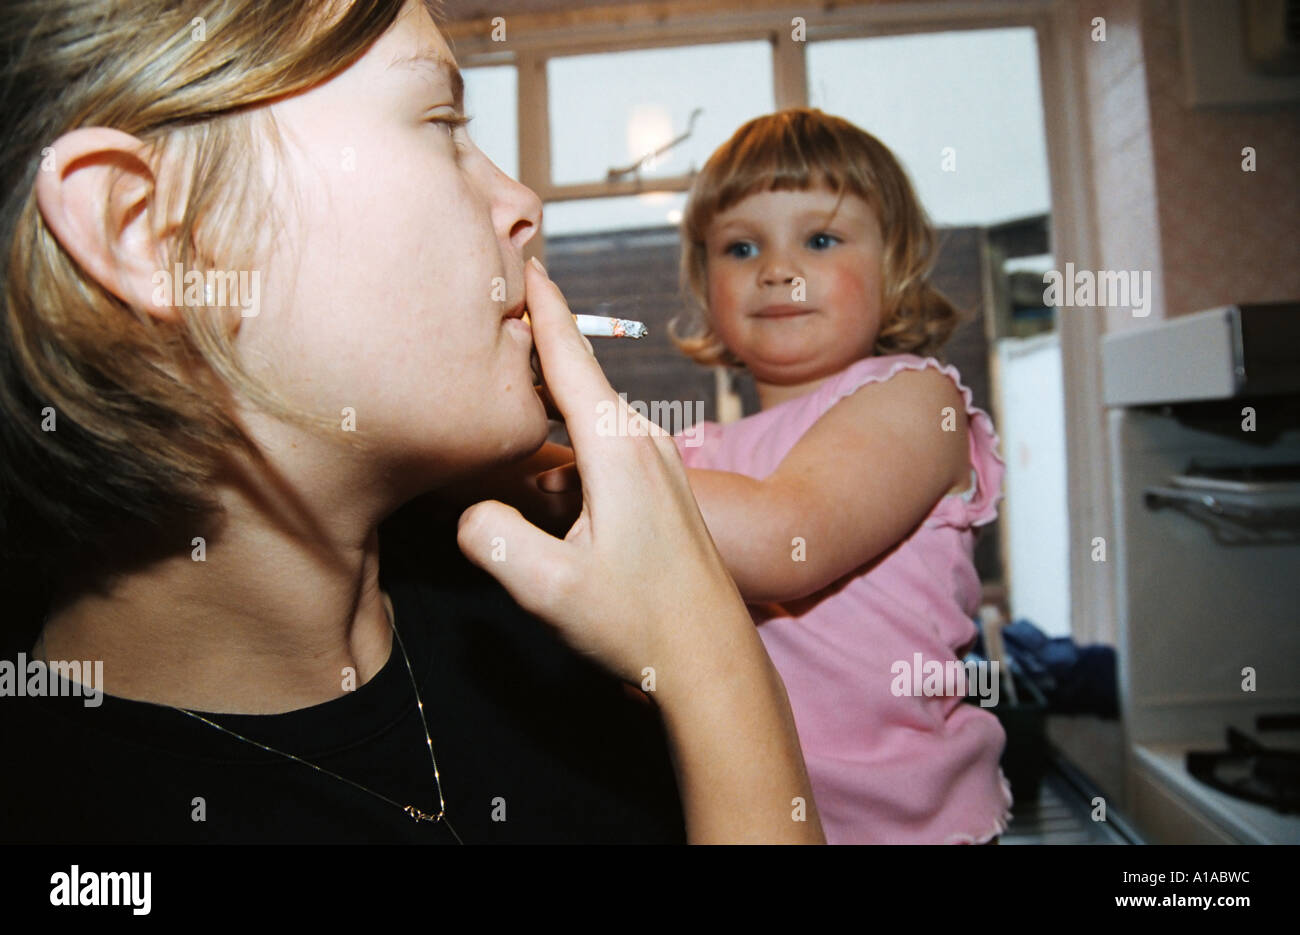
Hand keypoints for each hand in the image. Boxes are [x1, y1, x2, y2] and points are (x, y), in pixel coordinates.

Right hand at [457, 258, 749, 683]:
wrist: (712, 658)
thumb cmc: (639, 623)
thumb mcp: (550, 591)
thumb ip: (494, 541)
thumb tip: (467, 511)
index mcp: (617, 448)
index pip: (569, 358)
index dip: (542, 306)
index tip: (524, 257)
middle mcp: (643, 442)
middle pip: (576, 378)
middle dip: (536, 343)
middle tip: (492, 310)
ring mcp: (657, 464)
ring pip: (588, 415)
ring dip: (549, 399)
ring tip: (505, 385)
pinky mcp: (659, 489)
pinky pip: (603, 442)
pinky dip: (567, 435)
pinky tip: (544, 459)